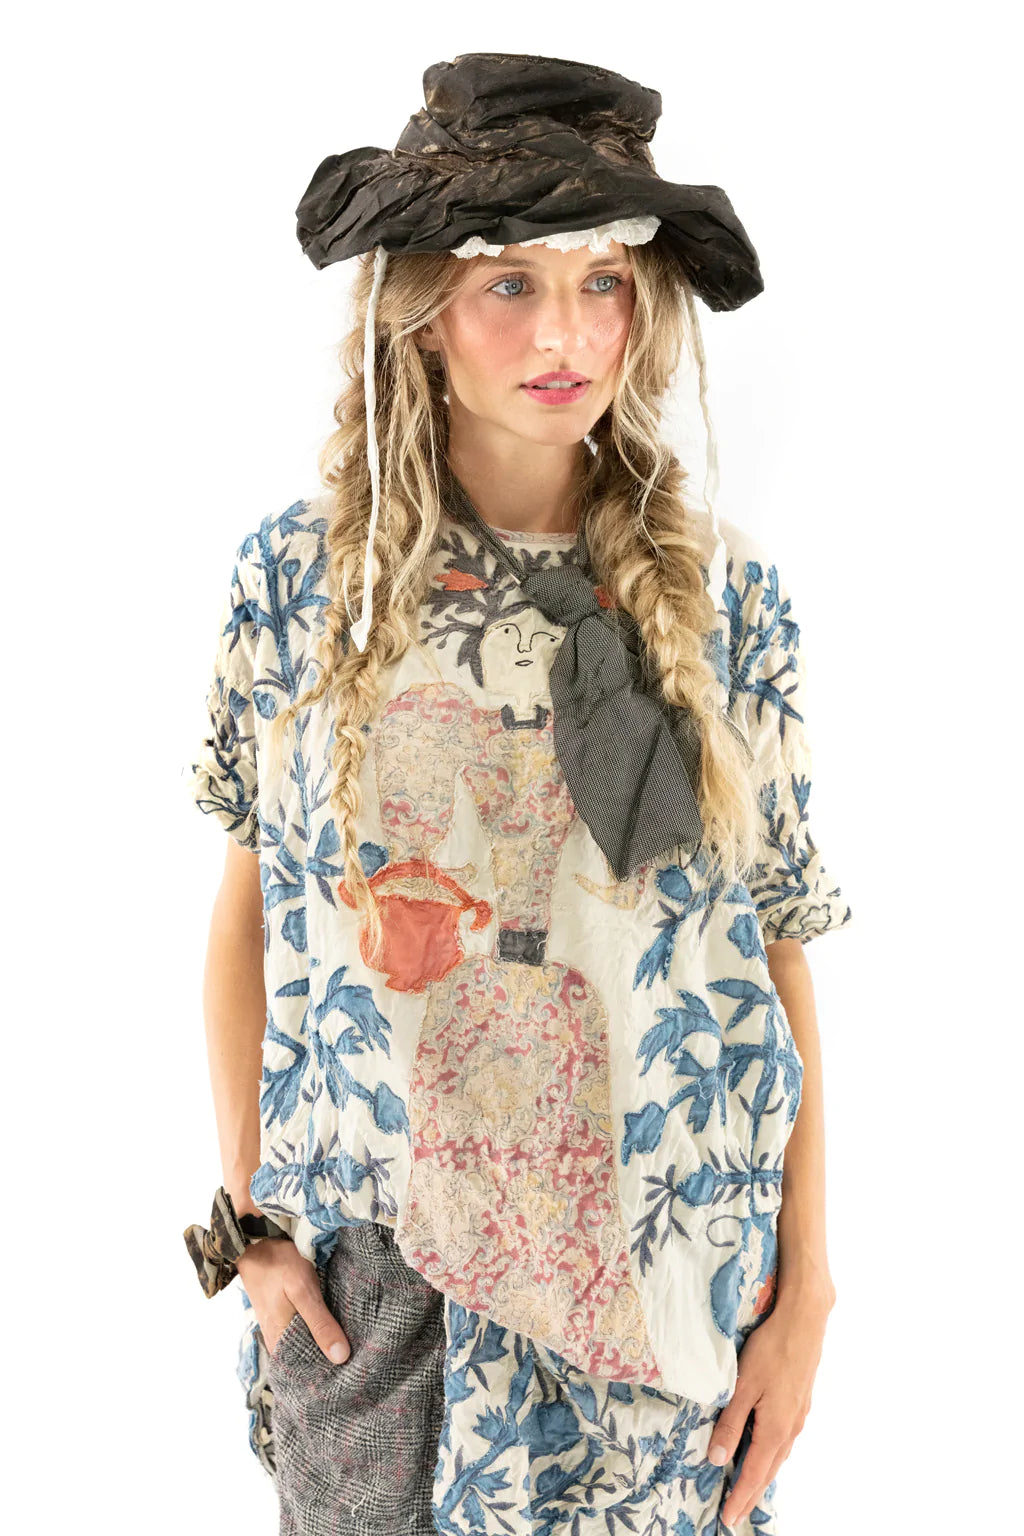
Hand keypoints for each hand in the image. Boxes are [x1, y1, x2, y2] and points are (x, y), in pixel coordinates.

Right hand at [235, 1236, 350, 1363]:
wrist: (256, 1246)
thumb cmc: (279, 1265)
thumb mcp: (302, 1290)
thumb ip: (319, 1323)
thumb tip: (340, 1357)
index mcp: (280, 1343)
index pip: (309, 1373)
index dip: (332, 1374)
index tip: (358, 1372)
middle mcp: (278, 1344)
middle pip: (309, 1361)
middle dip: (333, 1360)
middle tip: (363, 1359)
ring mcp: (280, 1332)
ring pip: (308, 1347)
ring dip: (327, 1345)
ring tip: (356, 1346)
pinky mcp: (284, 1320)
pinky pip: (304, 1334)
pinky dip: (319, 1333)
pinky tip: (337, 1328)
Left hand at [708, 1282, 834, 1527]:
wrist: (804, 1320)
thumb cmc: (771, 1350)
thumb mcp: (742, 1387)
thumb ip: (729, 1424)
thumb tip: (716, 1459)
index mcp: (775, 1429)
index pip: (753, 1474)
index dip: (739, 1497)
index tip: (728, 1519)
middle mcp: (790, 1428)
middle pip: (768, 1470)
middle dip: (751, 1493)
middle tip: (736, 1513)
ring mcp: (798, 1415)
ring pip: (778, 1455)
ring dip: (762, 1475)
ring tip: (748, 1489)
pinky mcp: (800, 1402)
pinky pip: (784, 1439)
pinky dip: (771, 1454)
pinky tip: (765, 1450)